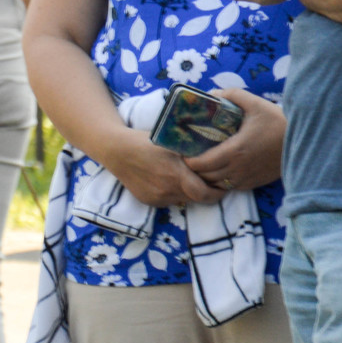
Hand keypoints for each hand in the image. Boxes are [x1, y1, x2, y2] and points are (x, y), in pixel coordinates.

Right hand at [103, 130, 224, 207]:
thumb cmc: (146, 141)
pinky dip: (174, 193)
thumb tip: (217, 154)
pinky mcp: (149, 201)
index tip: (224, 184)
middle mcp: (167, 190)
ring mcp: (157, 198)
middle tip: (214, 183)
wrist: (117, 151)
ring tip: (190, 179)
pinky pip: (169, 200)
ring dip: (190, 193)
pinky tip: (169, 180)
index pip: (205, 194)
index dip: (218, 192)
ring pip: (183, 200)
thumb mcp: (172, 141)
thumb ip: (193, 152)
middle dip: (207, 192)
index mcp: (175, 174)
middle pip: (196, 199)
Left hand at [182, 88, 284, 191]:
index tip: (184, 151)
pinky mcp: (254, 183)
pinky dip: (220, 182)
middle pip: (205, 176)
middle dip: (194, 169)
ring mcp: (246, 178)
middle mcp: (238, 168)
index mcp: (234, 150)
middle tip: (190, 156)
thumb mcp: (254, 103)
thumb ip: (231, 95)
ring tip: (201, 164)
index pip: (201, 164)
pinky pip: (230, 188)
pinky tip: (218, 170)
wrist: (303, 141)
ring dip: (206, 177)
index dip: (188, 160)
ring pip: (217, 185)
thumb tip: (211, 94)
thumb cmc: (277, 122)